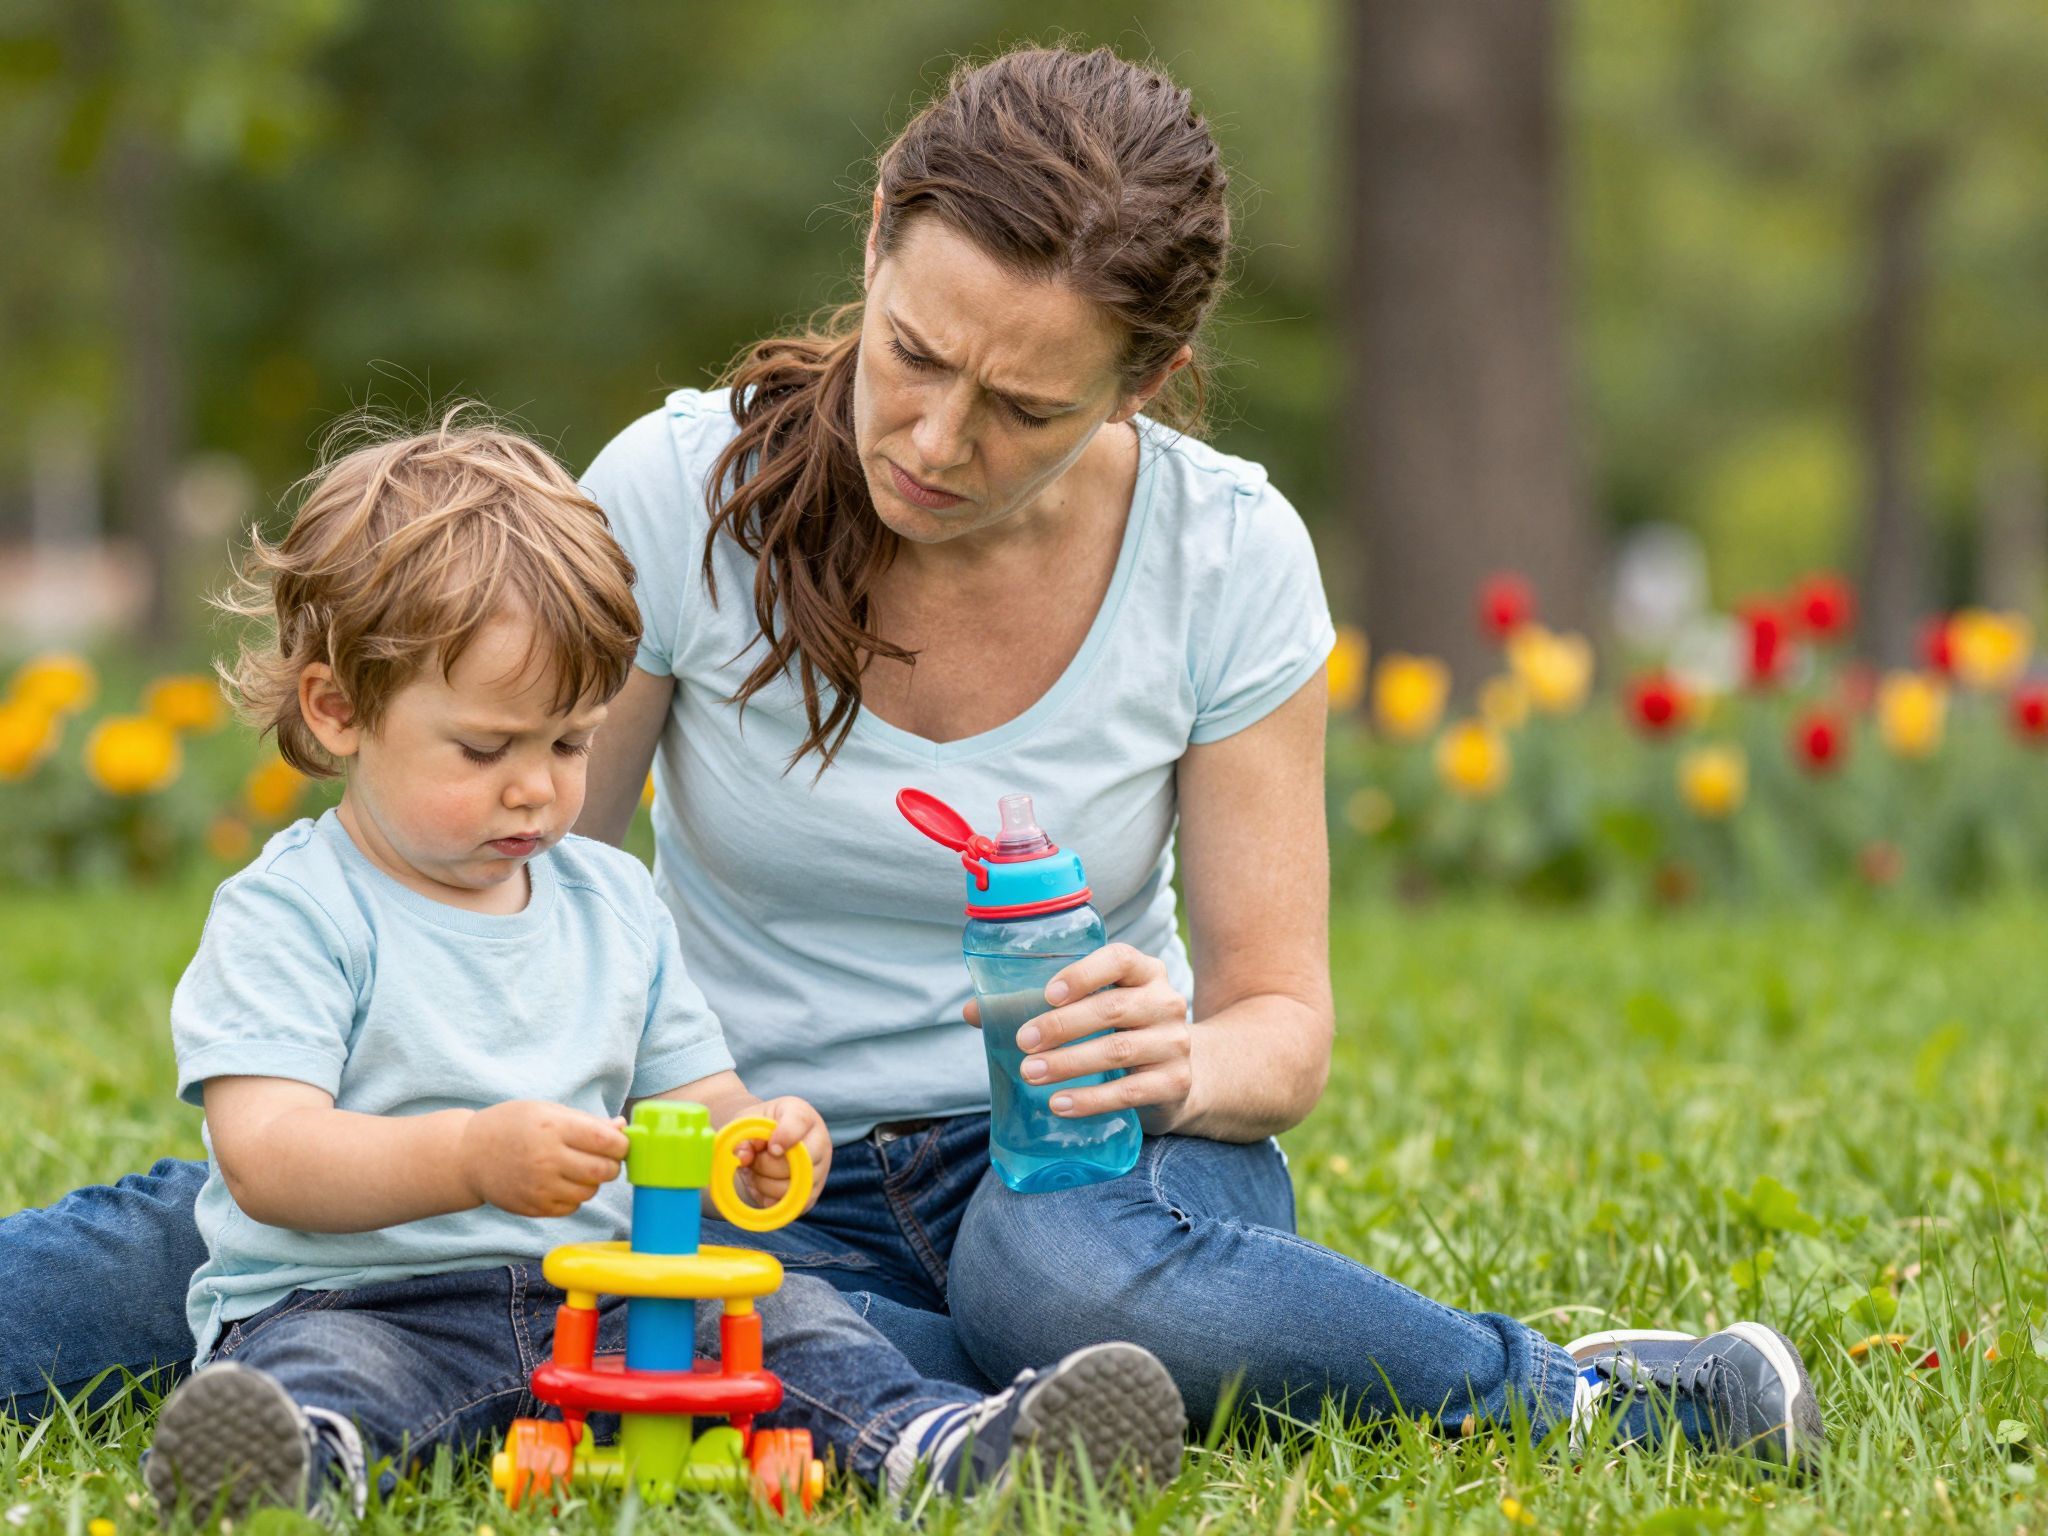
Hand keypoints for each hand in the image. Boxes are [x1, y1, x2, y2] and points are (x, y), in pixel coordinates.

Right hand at [460, 1100, 629, 1217]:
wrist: (469, 1155)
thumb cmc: (513, 1126)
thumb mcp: (547, 1112)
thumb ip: (587, 1122)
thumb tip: (623, 1129)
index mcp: (553, 1128)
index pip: (606, 1142)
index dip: (622, 1145)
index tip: (621, 1144)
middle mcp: (547, 1159)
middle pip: (603, 1171)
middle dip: (613, 1166)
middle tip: (606, 1159)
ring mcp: (540, 1187)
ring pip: (590, 1192)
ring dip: (592, 1182)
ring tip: (577, 1168)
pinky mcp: (534, 1207)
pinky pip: (572, 1207)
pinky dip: (574, 1196)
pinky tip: (560, 1181)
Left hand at [723, 1096, 831, 1211]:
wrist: (768, 1143)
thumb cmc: (759, 1129)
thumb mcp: (746, 1123)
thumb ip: (741, 1136)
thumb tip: (742, 1158)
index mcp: (802, 1115)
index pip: (799, 1123)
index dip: (783, 1137)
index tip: (769, 1146)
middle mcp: (819, 1141)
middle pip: (797, 1161)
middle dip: (765, 1164)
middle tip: (754, 1159)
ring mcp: (820, 1169)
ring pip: (791, 1187)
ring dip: (764, 1183)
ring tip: (756, 1172)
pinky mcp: (812, 1194)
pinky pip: (790, 1206)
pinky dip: (769, 1199)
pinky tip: (763, 1185)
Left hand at [965, 942, 1194, 1134]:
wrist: (1176, 1076)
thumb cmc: (1118, 1032)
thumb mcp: (1089, 1011)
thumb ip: (1034, 1006)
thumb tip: (973, 1011)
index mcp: (1144, 972)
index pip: (1120, 959)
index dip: (1084, 973)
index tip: (1048, 994)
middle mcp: (1165, 1001)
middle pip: (1114, 1008)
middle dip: (1062, 1026)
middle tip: (1023, 1043)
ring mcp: (1174, 1043)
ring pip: (1119, 1050)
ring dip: (1070, 1063)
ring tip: (1032, 1073)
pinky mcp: (1175, 1082)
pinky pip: (1130, 1092)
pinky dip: (1091, 1100)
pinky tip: (1060, 1104)